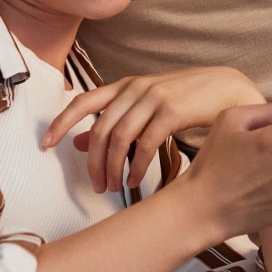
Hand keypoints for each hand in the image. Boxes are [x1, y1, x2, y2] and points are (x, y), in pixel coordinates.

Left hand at [43, 67, 266, 192]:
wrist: (226, 87)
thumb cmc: (185, 98)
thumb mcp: (146, 105)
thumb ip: (114, 120)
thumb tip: (77, 142)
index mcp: (125, 85)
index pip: (83, 102)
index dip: (62, 123)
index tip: (45, 145)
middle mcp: (135, 88)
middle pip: (100, 128)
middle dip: (93, 162)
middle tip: (96, 185)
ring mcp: (153, 98)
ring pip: (119, 138)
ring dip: (113, 167)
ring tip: (114, 186)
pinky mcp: (172, 111)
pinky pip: (145, 144)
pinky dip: (136, 166)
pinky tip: (134, 180)